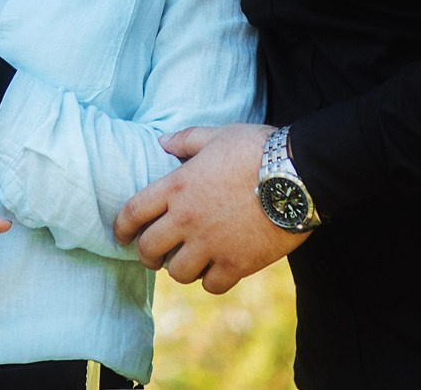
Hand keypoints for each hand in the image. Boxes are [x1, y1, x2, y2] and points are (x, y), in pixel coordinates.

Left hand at [113, 123, 307, 292]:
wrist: (299, 174)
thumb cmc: (257, 149)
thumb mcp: (217, 135)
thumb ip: (186, 140)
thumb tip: (162, 142)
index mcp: (177, 186)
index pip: (133, 213)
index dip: (121, 228)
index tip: (122, 236)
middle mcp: (187, 218)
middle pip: (149, 249)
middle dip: (146, 255)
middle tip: (153, 255)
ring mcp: (211, 243)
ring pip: (178, 272)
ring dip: (179, 269)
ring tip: (188, 262)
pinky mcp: (237, 262)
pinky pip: (212, 285)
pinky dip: (211, 281)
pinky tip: (216, 270)